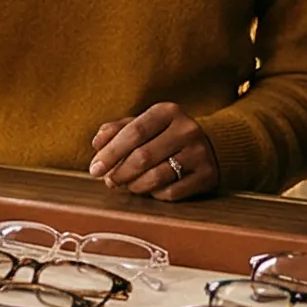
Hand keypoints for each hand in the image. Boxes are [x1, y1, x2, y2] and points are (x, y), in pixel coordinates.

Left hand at [88, 102, 219, 200]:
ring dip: (134, 185)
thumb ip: (117, 130)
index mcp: (168, 111)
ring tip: (127, 184)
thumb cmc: (166, 135)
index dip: (111, 152)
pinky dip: (154, 194)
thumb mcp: (145, 124)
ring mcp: (199, 153)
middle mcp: (187, 129)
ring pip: (156, 177)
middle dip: (119, 172)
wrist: (212, 145)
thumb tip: (97, 144)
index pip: (134, 132)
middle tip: (109, 181)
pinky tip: (150, 189)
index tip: (94, 168)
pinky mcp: (207, 175)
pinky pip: (171, 193)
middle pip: (143, 157)